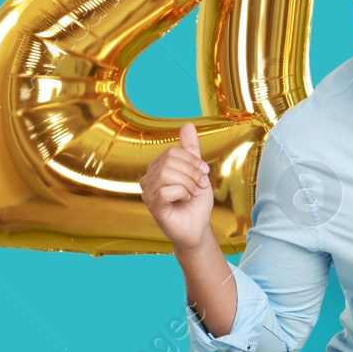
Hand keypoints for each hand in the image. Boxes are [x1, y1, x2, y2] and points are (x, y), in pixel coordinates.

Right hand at [140, 122, 213, 252]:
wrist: (197, 226)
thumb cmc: (195, 201)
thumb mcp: (197, 171)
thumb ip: (191, 150)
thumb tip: (187, 125)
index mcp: (157, 168)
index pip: (172, 152)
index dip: (192, 160)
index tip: (204, 173)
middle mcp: (148, 180)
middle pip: (169, 161)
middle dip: (191, 172)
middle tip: (201, 185)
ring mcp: (148, 194)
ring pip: (166, 174)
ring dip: (188, 183)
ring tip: (194, 192)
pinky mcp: (153, 207)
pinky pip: (165, 191)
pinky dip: (182, 193)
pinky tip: (186, 199)